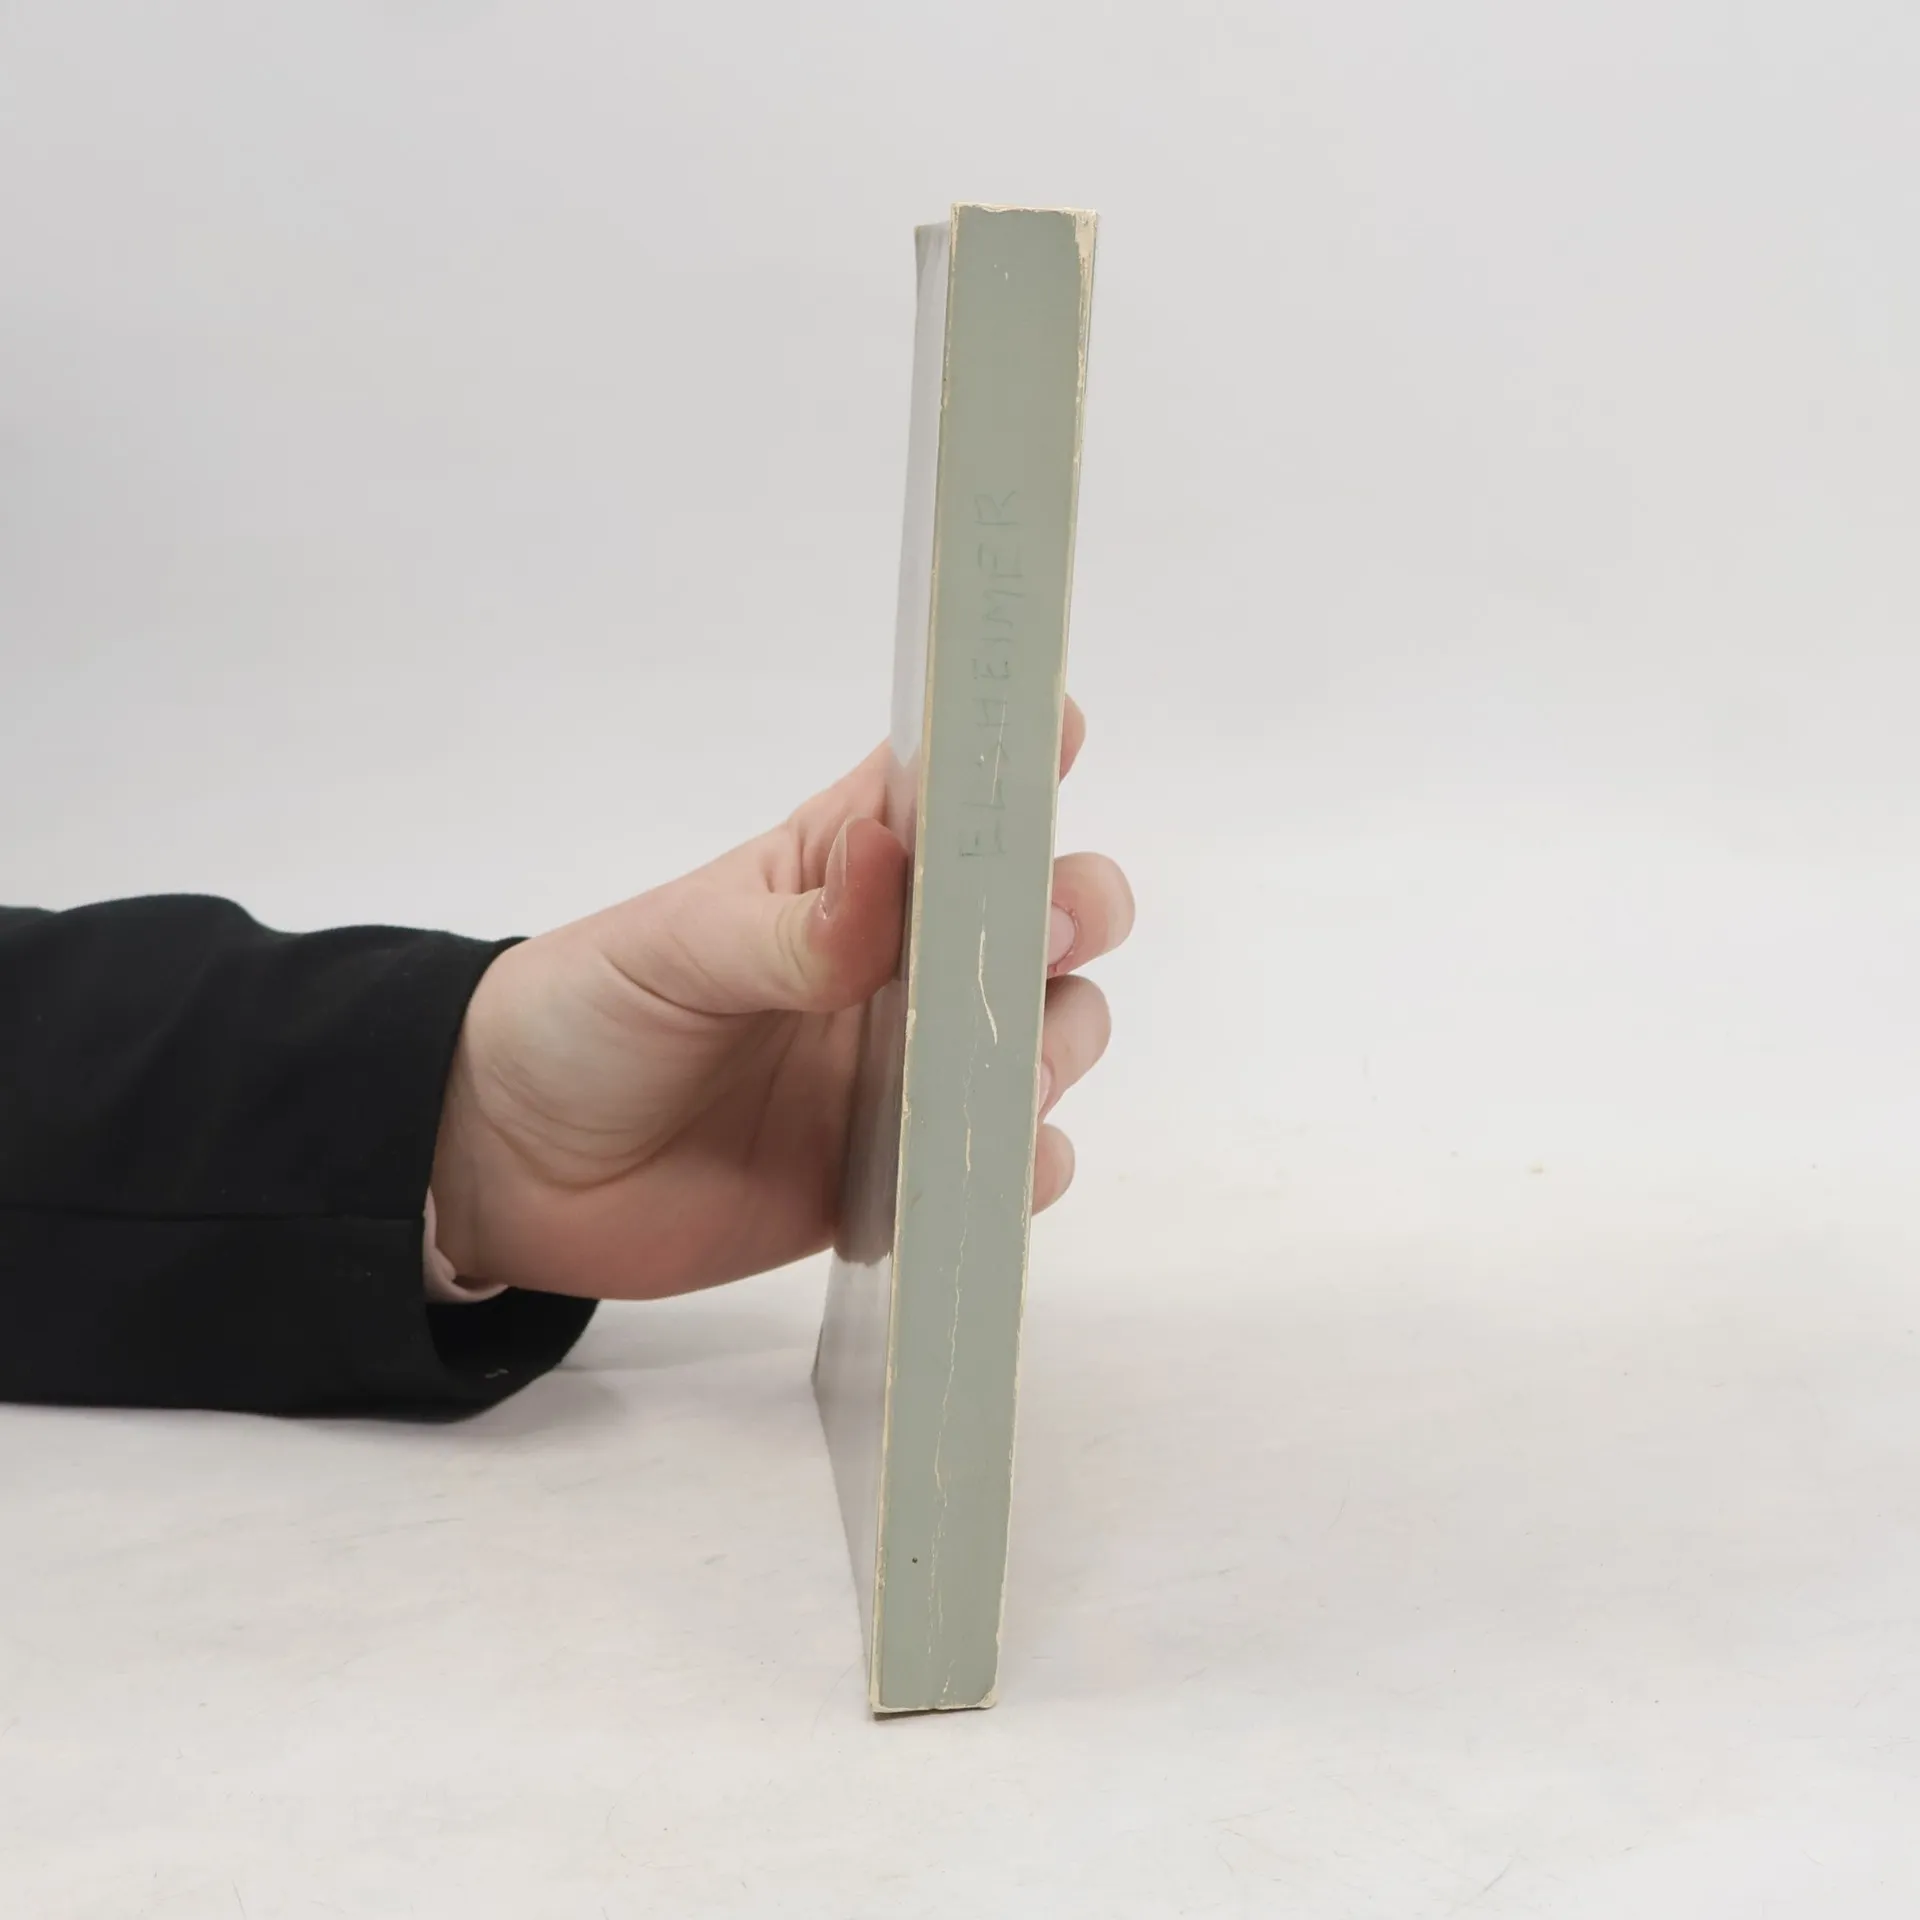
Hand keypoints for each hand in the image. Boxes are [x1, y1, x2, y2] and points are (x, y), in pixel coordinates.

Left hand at [428, 698, 1134, 1300]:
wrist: (516, 1171)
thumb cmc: (584, 1017)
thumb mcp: (672, 950)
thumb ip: (790, 928)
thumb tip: (895, 862)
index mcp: (846, 870)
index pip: (952, 792)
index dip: (1017, 757)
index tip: (1058, 737)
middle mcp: (902, 961)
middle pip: (1047, 911)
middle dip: (1076, 908)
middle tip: (1042, 933)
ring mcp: (912, 1067)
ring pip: (1051, 1033)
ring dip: (1056, 1041)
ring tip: (1002, 1071)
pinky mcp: (903, 1173)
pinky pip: (1008, 1166)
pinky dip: (1027, 1164)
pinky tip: (994, 1166)